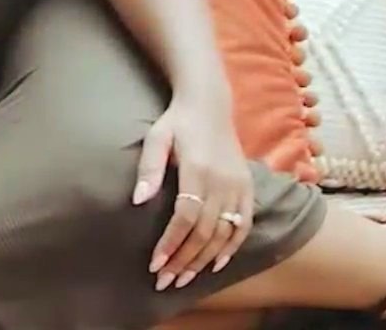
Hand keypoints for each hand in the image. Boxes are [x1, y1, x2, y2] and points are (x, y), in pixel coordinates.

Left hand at [133, 92, 254, 288]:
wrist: (210, 105)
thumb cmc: (176, 123)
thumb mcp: (156, 138)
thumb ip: (149, 169)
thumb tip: (138, 200)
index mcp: (199, 170)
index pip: (185, 217)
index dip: (171, 243)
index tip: (155, 263)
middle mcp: (223, 182)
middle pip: (204, 232)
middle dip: (183, 260)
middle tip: (165, 281)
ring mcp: (238, 186)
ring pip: (224, 234)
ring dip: (203, 260)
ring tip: (184, 278)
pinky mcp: (248, 188)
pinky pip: (243, 225)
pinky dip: (231, 247)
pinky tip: (216, 264)